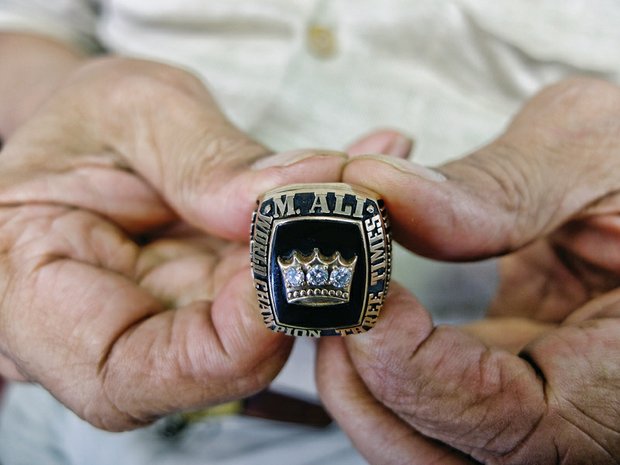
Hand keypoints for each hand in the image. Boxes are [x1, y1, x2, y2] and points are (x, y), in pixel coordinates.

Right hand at [0, 56, 347, 430]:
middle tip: (349, 223)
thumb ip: (203, 158)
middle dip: (293, 303)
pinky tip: (363, 178)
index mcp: (40, 301)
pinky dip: (328, 240)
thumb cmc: (87, 121)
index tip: (289, 276)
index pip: (131, 376)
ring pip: (265, 329)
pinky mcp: (220, 301)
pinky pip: (281, 288)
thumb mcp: (131, 110)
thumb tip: (298, 196)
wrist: (97, 129)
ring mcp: (177, 322)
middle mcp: (115, 333)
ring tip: (362, 192)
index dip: (224, 346)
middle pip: (214, 364)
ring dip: (324, 268)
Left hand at [317, 78, 619, 463]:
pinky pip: (430, 397)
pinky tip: (363, 305)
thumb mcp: (599, 153)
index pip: (503, 424)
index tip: (364, 297)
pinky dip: (383, 360)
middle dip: (367, 390)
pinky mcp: (504, 373)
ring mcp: (533, 399)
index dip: (414, 369)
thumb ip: (495, 185)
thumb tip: (379, 189)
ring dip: (362, 381)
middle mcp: (577, 416)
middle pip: (443, 456)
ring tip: (333, 303)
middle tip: (325, 308)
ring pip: (425, 439)